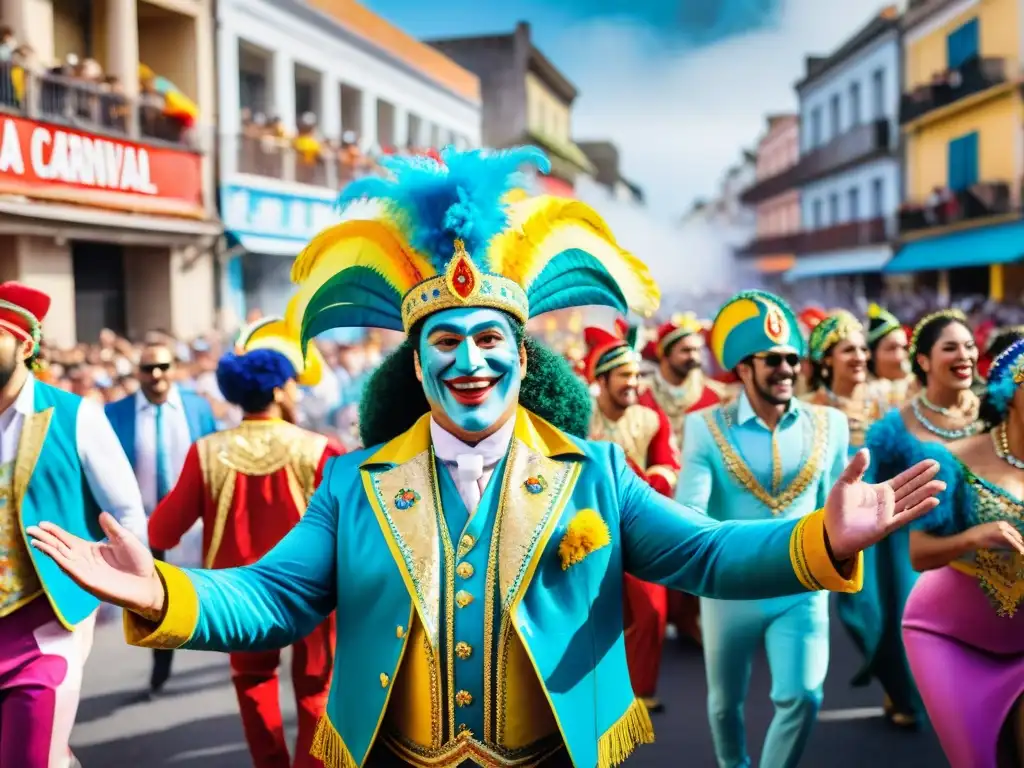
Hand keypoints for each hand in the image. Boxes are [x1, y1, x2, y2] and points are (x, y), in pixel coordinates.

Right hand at [27, 512, 164, 617]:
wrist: (148, 583)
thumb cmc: (138, 562)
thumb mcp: (125, 539)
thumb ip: (112, 528)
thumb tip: (102, 514)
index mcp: (91, 549)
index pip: (68, 539)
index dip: (55, 532)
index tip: (42, 524)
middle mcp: (84, 560)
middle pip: (60, 547)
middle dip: (45, 539)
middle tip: (30, 529)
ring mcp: (85, 571)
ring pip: (62, 558)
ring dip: (48, 549)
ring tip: (35, 540)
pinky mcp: (88, 582)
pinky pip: (71, 570)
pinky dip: (60, 561)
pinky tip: (51, 553)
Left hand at [824, 450, 943, 561]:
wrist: (831, 533)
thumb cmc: (836, 509)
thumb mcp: (844, 483)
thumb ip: (855, 468)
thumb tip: (865, 450)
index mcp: (880, 491)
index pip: (903, 479)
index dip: (917, 471)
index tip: (932, 462)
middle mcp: (888, 503)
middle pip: (911, 488)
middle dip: (924, 478)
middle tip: (939, 466)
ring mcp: (889, 515)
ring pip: (911, 501)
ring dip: (926, 492)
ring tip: (941, 484)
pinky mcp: (886, 526)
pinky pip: (906, 516)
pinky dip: (919, 509)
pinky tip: (933, 501)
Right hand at [968, 521, 1023, 553]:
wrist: (969, 538)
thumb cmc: (976, 536)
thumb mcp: (989, 533)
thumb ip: (998, 536)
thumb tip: (1007, 543)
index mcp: (1000, 523)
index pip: (1013, 532)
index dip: (1017, 538)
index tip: (1020, 544)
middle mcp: (1003, 524)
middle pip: (1015, 534)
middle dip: (1020, 542)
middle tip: (1023, 549)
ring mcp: (1002, 528)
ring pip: (1015, 538)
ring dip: (1020, 545)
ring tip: (1023, 551)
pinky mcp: (1002, 534)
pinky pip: (1012, 541)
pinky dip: (1017, 547)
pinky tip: (1021, 552)